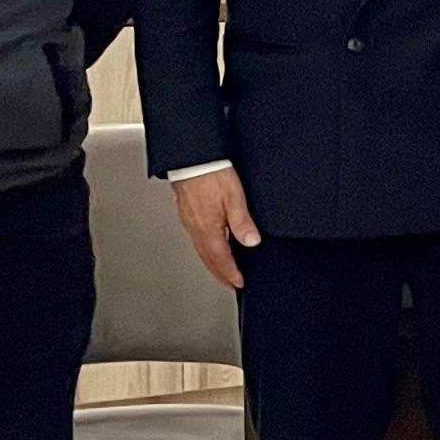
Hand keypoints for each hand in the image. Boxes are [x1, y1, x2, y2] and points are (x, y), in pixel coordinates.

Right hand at [170, 166, 260, 288]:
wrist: (191, 157)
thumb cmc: (211, 173)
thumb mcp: (235, 198)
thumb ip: (243, 223)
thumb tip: (252, 243)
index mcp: (208, 229)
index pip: (221, 260)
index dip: (231, 274)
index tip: (238, 283)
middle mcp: (196, 228)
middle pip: (208, 259)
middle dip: (220, 273)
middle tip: (230, 283)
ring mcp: (189, 221)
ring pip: (201, 250)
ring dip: (212, 263)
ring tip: (222, 270)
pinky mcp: (186, 212)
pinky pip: (196, 238)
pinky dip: (205, 248)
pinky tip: (210, 245)